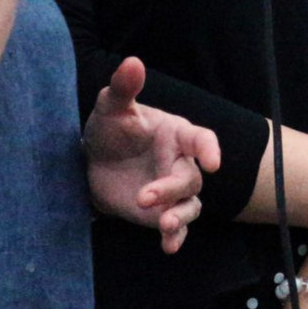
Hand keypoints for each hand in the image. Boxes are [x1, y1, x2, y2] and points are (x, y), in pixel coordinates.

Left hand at [83, 57, 219, 253]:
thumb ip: (124, 87)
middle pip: (191, 178)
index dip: (209, 149)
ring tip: (163, 225)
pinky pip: (177, 227)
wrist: (94, 162)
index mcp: (176, 134)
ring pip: (190, 205)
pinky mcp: (162, 213)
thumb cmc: (111, 129)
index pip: (201, 139)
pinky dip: (175, 237)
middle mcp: (181, 162)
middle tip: (145, 197)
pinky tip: (167, 246)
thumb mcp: (112, 107)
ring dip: (180, 216)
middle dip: (171, 189)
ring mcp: (173, 190)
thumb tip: (132, 62)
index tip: (213, 162)